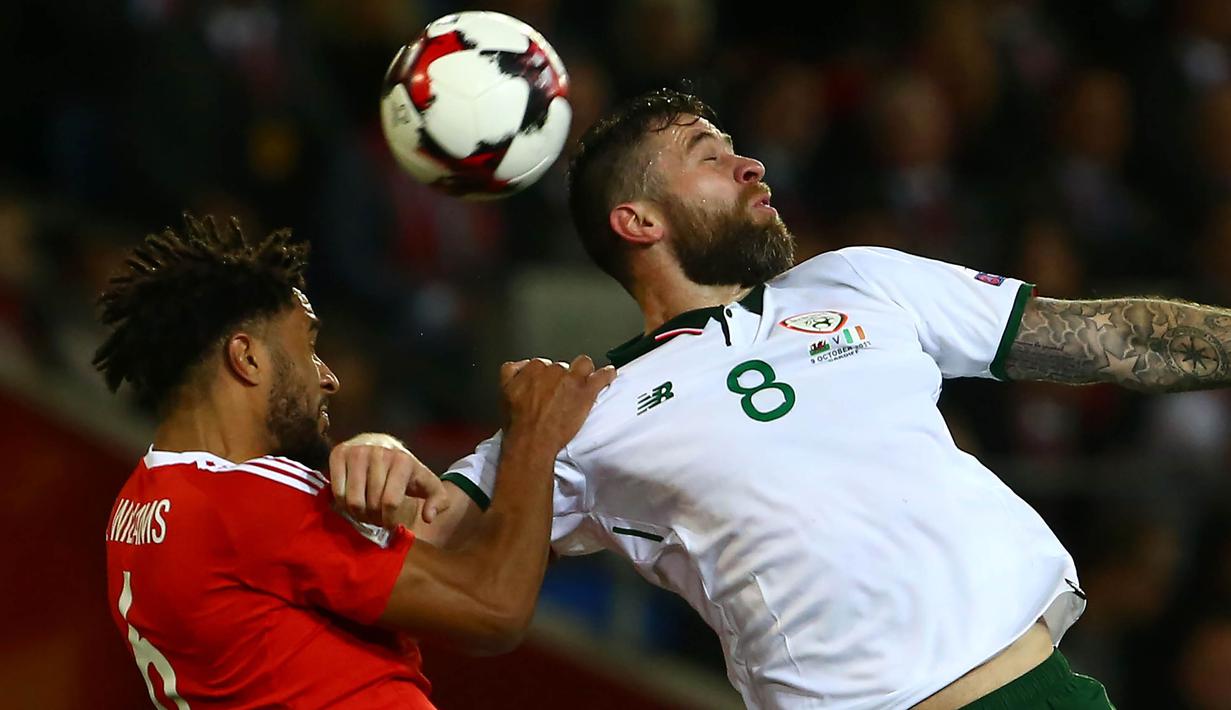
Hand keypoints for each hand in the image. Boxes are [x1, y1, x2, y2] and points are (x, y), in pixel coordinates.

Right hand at [328, 433, 450, 528]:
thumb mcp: (427, 483)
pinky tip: (352, 501)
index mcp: (402, 461)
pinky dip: (342, 503)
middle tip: (377, 518)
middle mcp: (379, 453)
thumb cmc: (404, 470)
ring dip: (358, 514)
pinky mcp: (339, 453)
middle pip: (371, 504)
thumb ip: (438, 501)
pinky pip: (336, 490)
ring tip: (365, 512)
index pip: (391, 503)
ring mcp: (357, 452)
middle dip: (374, 518)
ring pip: (352, 500)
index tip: (390, 524)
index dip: (389, 521)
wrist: (381, 443)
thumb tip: (428, 517)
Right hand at [499, 355, 615, 455]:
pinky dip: (607, 374)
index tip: (547, 384)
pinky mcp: (586, 391)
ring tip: (584, 380)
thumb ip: (511, 373)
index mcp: (533, 368)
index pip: (542, 364)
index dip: (546, 375)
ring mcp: (571, 380)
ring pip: (582, 365)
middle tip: (561, 392)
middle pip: (562, 366)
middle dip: (563, 377)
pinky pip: (602, 376)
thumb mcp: (504, 393)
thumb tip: (519, 366)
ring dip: (583, 371)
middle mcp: (553, 370)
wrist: (532, 441)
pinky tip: (609, 374)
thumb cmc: (518, 423)